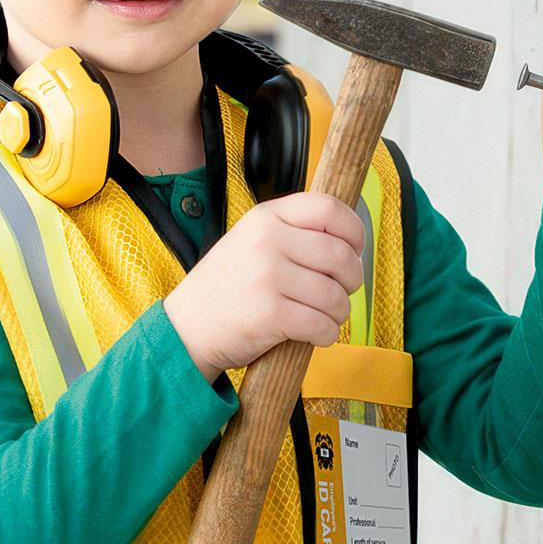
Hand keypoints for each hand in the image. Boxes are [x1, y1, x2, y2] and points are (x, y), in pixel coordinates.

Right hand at [162, 191, 365, 383]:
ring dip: (340, 312)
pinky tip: (316, 334)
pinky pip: (321, 324)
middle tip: (342, 291)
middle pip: (340, 254)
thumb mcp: (250, 240)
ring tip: (326, 316)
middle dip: (352, 279)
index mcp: (266, 218)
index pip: (328, 209)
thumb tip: (346, 240)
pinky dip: (327, 334)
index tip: (355, 248)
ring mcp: (269, 277)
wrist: (187, 327)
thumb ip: (291, 232)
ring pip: (335, 294)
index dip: (353, 230)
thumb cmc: (225, 288)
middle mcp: (268, 242)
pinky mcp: (271, 314)